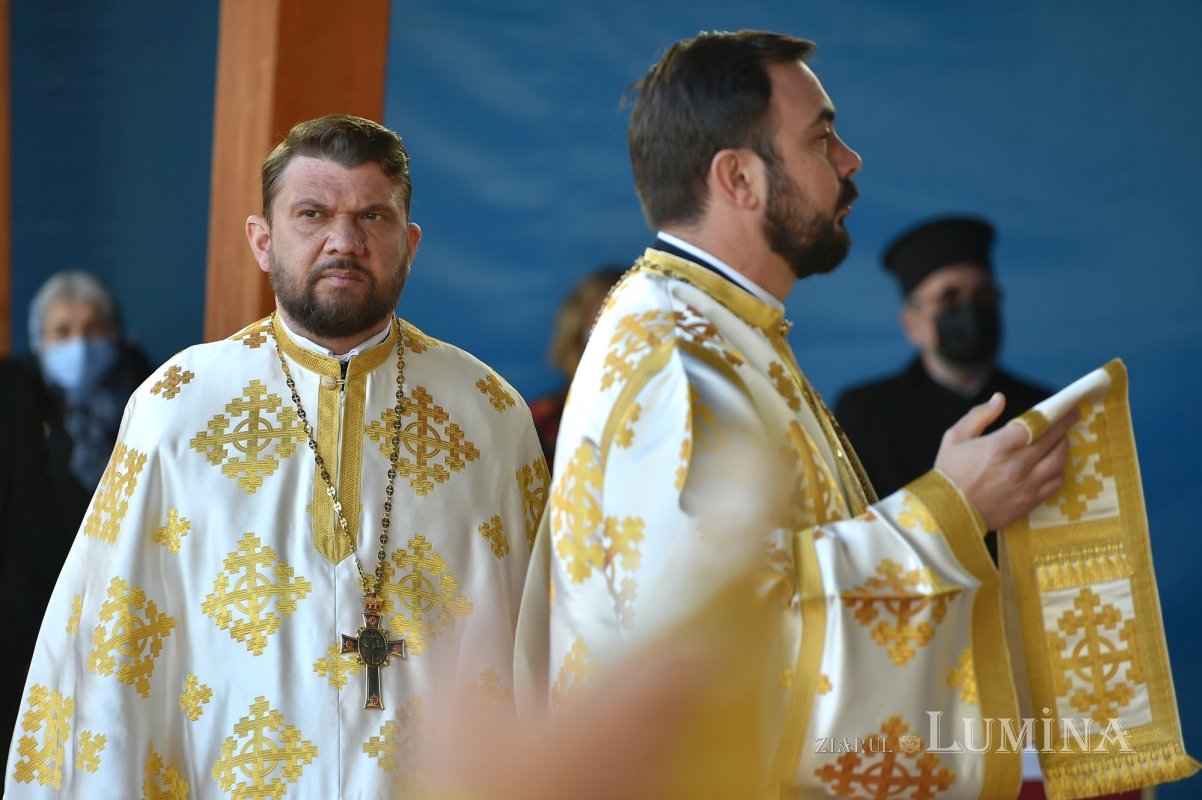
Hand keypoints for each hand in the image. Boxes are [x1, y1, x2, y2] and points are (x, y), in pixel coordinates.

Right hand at [934, 393, 1076, 529]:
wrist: (947, 512)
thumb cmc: (949, 472)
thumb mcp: (955, 437)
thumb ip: (979, 415)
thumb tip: (1000, 399)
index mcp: (998, 446)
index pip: (1037, 426)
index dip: (1054, 416)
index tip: (1065, 410)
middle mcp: (1017, 465)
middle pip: (1052, 442)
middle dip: (1064, 427)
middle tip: (1070, 419)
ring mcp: (1026, 485)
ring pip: (1058, 462)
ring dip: (1063, 448)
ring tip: (1060, 441)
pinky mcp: (1029, 502)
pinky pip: (1055, 484)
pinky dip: (1059, 471)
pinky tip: (1054, 466)